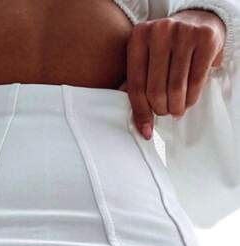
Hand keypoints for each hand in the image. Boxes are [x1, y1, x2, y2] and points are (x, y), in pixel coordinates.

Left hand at [118, 9, 225, 139]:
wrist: (198, 21)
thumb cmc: (167, 47)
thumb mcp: (146, 57)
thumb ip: (135, 82)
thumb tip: (134, 120)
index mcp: (138, 37)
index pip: (136, 86)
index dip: (141, 112)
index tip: (146, 130)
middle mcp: (159, 31)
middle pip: (155, 90)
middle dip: (161, 109)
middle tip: (165, 112)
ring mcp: (183, 32)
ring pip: (176, 89)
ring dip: (177, 107)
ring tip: (177, 109)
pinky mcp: (205, 39)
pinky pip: (196, 82)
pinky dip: (192, 97)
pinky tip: (189, 99)